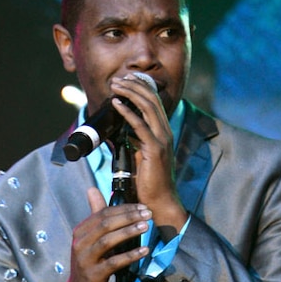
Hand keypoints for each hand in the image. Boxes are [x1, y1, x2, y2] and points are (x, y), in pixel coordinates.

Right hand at [60, 185, 152, 281]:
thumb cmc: (90, 265)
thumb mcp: (90, 240)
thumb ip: (95, 215)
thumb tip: (92, 189)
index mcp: (80, 233)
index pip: (103, 214)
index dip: (124, 208)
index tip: (142, 207)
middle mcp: (80, 245)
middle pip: (105, 224)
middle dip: (128, 217)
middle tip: (148, 214)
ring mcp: (85, 261)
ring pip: (108, 241)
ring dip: (129, 232)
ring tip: (146, 226)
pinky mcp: (93, 276)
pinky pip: (114, 262)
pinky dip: (130, 255)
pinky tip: (144, 250)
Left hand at [108, 72, 183, 233]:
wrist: (158, 202)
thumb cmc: (148, 182)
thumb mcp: (141, 156)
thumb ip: (135, 141)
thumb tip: (124, 130)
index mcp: (162, 131)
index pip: (153, 101)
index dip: (140, 88)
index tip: (125, 81)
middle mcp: (165, 131)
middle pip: (151, 99)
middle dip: (133, 85)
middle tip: (117, 79)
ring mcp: (162, 139)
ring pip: (147, 107)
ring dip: (130, 93)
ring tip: (115, 86)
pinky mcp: (155, 149)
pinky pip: (140, 125)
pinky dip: (127, 112)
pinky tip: (116, 104)